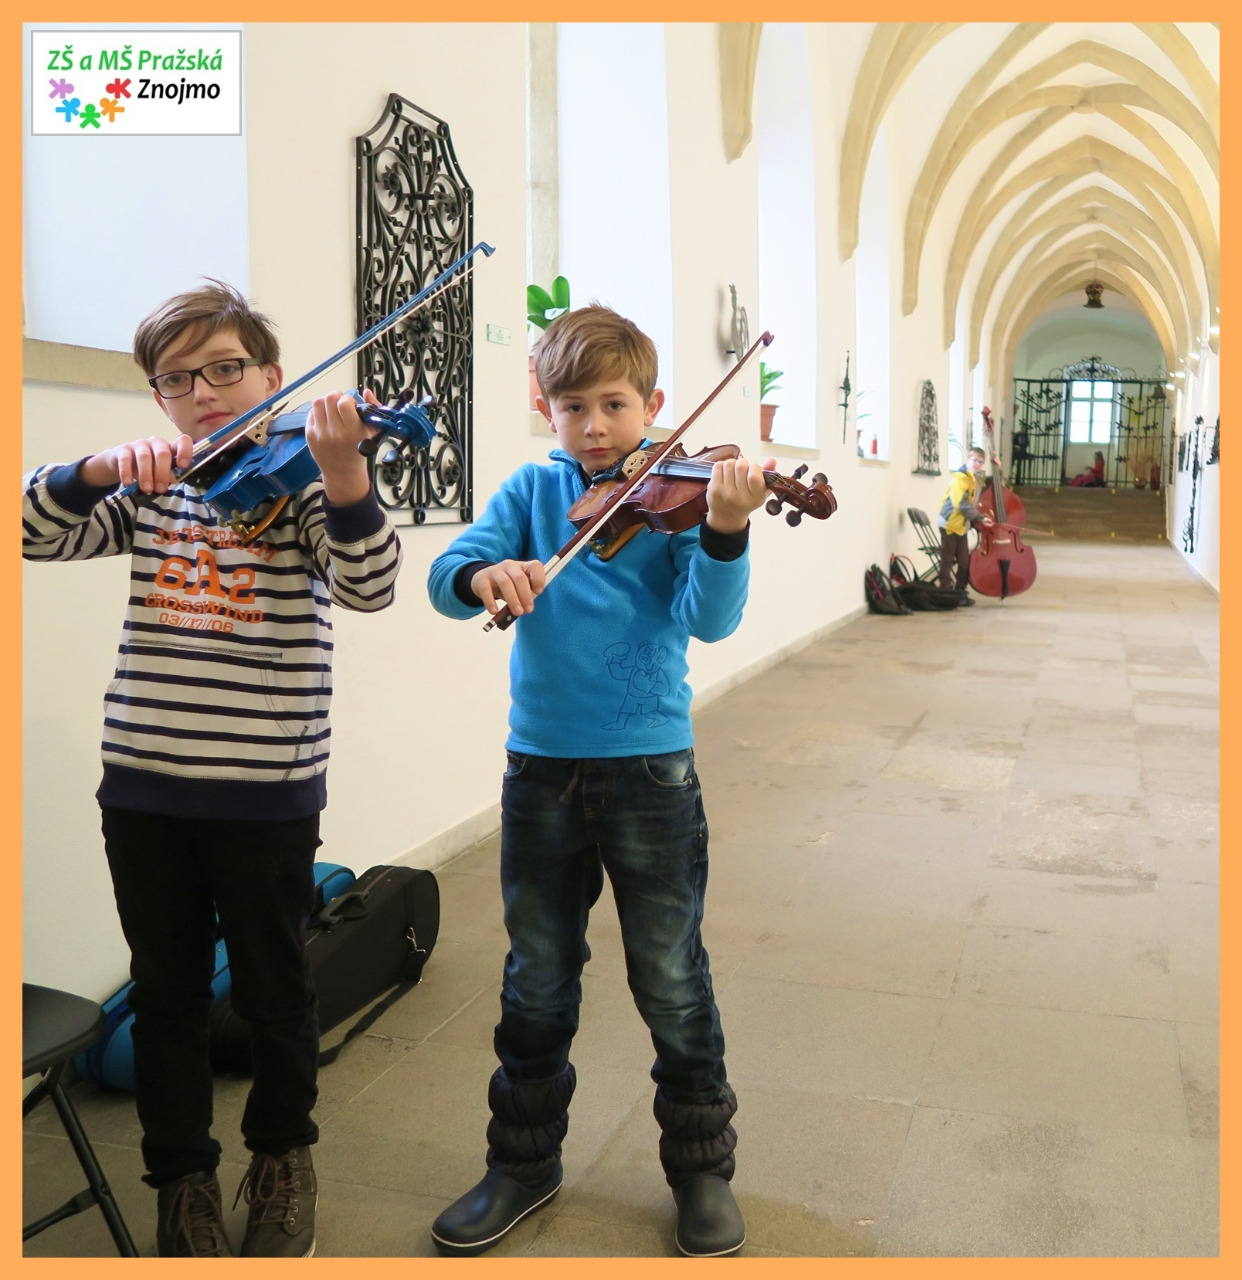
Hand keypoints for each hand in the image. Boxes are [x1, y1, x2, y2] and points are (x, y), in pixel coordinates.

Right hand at [80, 434, 194, 493]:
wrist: (123, 464)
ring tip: (147, 489)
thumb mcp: (162, 472)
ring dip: (146, 475)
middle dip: (162, 473)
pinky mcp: (123, 449)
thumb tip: (172, 480)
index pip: (183, 441)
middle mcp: (156, 443)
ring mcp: (140, 444)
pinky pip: (125, 459)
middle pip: (163, 453)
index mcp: (171, 448)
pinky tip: (128, 483)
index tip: (182, 466)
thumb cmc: (150, 469)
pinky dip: (127, 472)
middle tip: (160, 489)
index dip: (185, 451)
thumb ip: (169, 475)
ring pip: (144, 457)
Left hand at [305, 390, 376, 504]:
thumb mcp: (371, 432)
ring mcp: (320, 434)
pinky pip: (311, 413)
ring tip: (332, 410)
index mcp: (353, 432)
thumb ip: (372, 409)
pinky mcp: (310, 435)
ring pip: (318, 402)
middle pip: (329, 398)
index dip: (348, 399)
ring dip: (326, 403)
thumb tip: (367, 391)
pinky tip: (326, 420)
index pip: (344, 403)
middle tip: (340, 405)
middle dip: (336, 397)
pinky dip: (319, 412)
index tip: (351, 406)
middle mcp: (335, 433)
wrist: (342, 472)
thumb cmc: (359, 450)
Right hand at [471, 560, 546, 616]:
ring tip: (517, 612)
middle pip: (519, 577)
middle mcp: (510, 566)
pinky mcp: (482, 580)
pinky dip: (490, 601)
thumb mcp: (518, 586)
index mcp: (522, 566)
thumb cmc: (506, 585)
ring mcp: (495, 571)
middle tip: (528, 610)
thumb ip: (525, 594)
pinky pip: (486, 590)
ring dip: (513, 599)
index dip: (539, 578)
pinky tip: (494, 611)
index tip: (538, 592)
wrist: (482, 580)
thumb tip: (527, 608)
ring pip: (505, 583)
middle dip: (525, 595)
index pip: (534, 566)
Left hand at [704, 455, 774, 534]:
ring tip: (734, 471)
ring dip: (733, 464)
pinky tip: (725, 473)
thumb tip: (772, 460)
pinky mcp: (713, 489)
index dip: (755, 467)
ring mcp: (725, 493)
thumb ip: (769, 476)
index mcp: (755, 498)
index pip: (754, 475)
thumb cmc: (747, 501)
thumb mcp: (762, 492)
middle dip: (743, 463)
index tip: (753, 470)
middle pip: (741, 466)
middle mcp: (739, 497)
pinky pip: (718, 466)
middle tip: (743, 470)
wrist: (727, 517)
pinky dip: (722, 465)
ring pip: (729, 463)